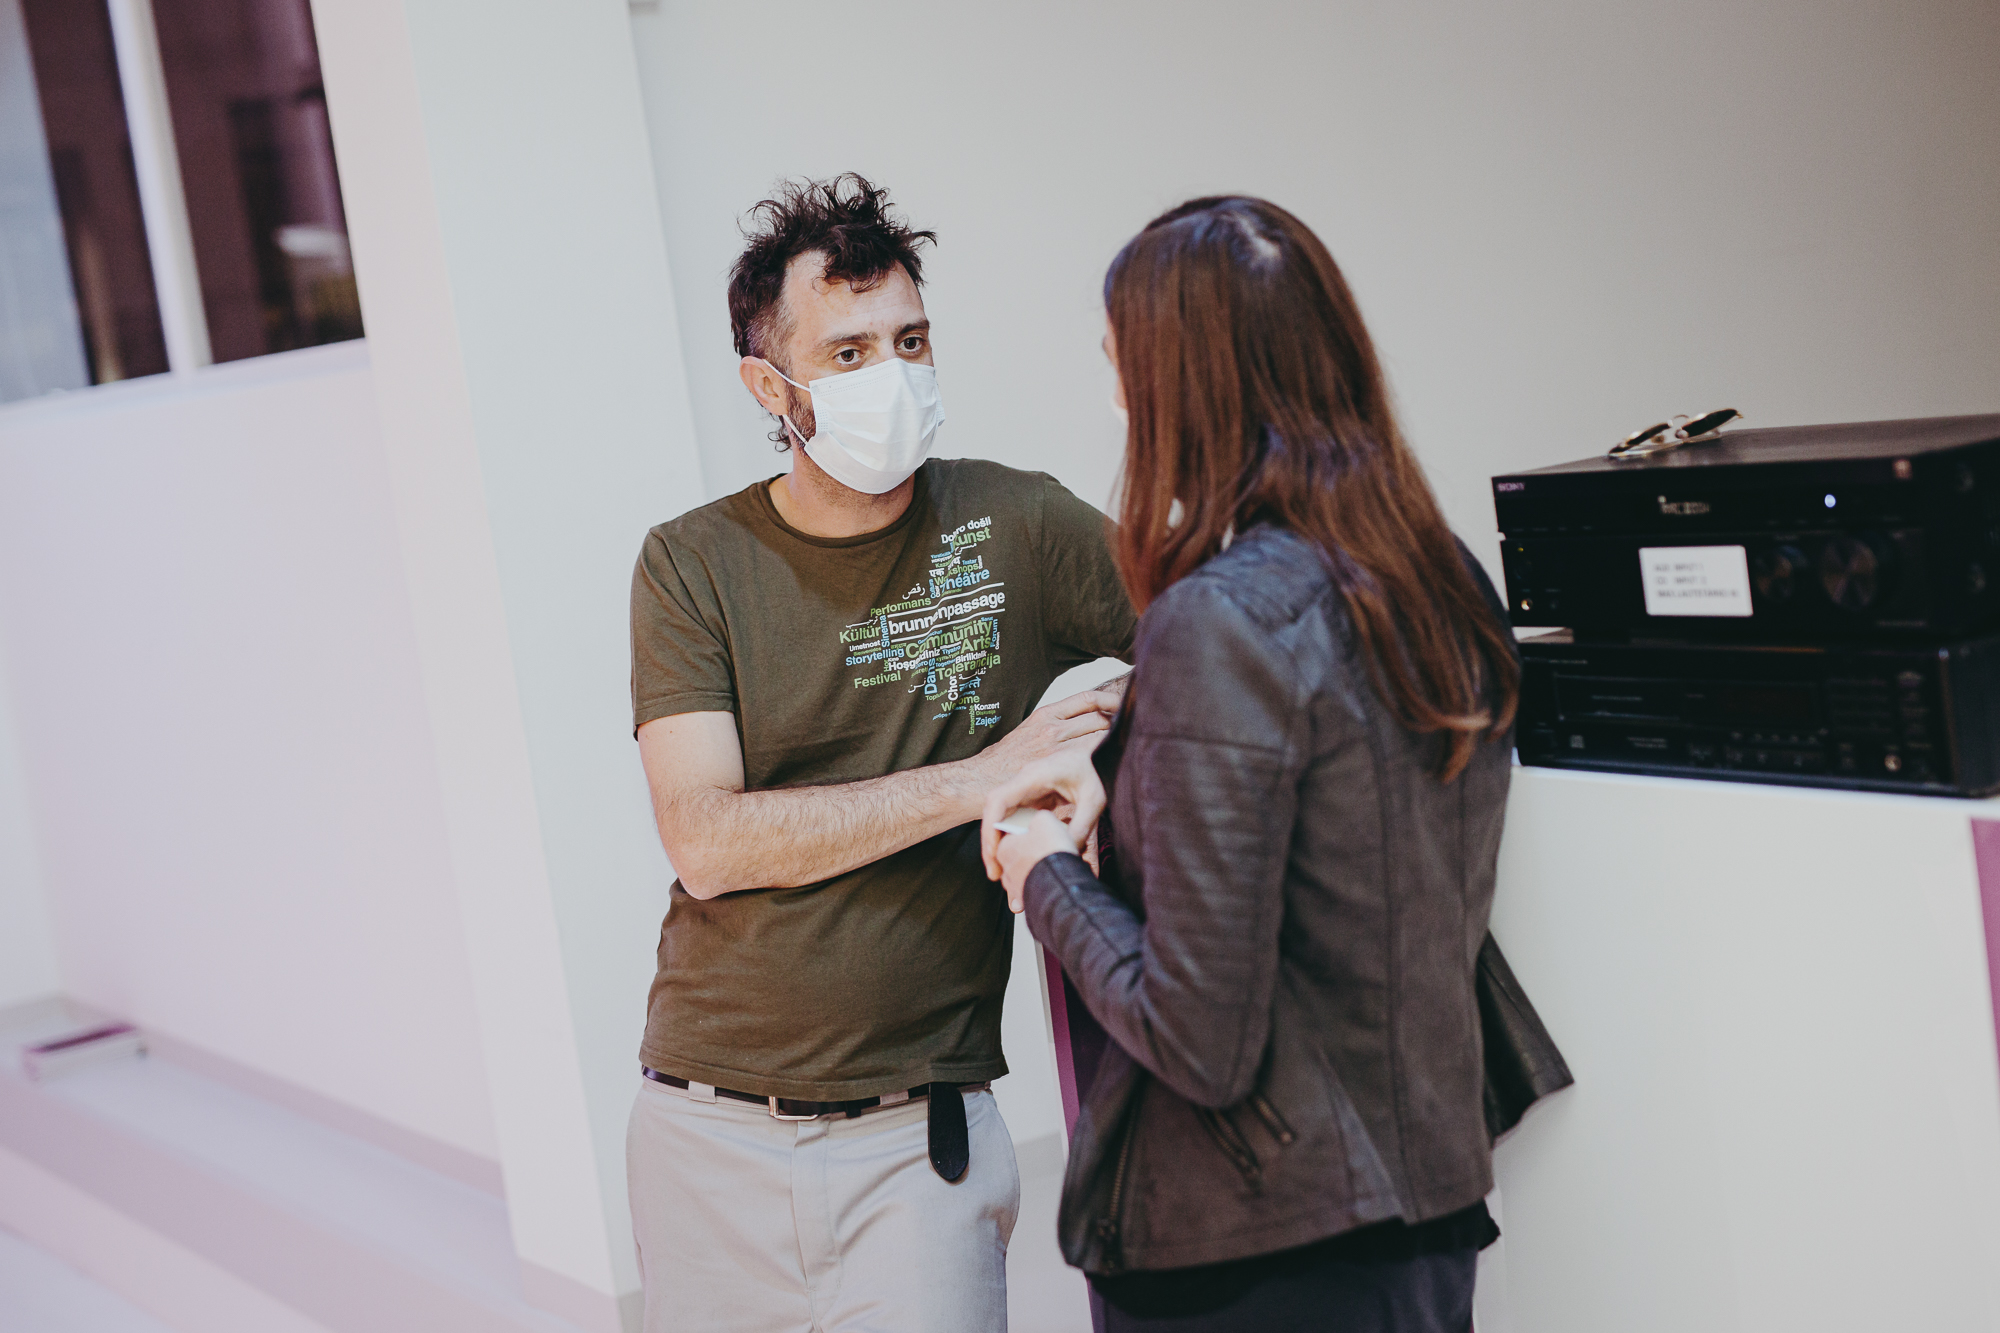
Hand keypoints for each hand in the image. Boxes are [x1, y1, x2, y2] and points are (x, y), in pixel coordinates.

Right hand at [971, 684, 1119, 788]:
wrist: (979, 781)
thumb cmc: (1001, 763)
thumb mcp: (1026, 734)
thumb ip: (1052, 730)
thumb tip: (1080, 731)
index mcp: (1046, 714)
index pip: (1088, 699)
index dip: (1111, 702)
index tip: (1125, 707)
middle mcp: (1052, 726)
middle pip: (1099, 717)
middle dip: (1118, 723)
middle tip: (1133, 730)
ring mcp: (1055, 746)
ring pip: (1098, 736)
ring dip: (1115, 741)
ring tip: (1128, 747)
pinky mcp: (1055, 767)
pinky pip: (1090, 757)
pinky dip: (1105, 757)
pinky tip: (1114, 763)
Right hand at [980, 743, 1107, 907]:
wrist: (1106, 751)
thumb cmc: (1099, 767)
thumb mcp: (1094, 799)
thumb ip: (1080, 827)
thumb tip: (1066, 855)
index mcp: (1033, 775)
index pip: (998, 801)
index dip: (989, 829)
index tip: (993, 856)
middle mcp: (1025, 781)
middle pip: (996, 813)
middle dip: (992, 844)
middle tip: (996, 874)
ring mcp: (1028, 788)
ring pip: (1005, 817)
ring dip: (1003, 843)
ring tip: (1007, 872)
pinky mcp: (1036, 796)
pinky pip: (1019, 818)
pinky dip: (1017, 838)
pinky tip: (1024, 858)